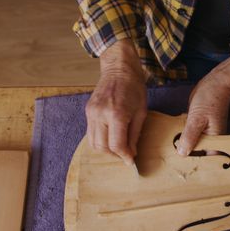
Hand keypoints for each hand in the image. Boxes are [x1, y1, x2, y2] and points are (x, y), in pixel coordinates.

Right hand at [85, 39, 147, 164]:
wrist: (119, 69)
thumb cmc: (134, 88)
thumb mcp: (141, 112)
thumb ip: (134, 135)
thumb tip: (131, 154)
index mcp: (116, 114)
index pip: (116, 145)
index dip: (124, 156)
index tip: (131, 161)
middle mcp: (100, 114)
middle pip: (102, 147)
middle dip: (115, 155)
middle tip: (126, 154)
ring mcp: (91, 113)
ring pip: (93, 143)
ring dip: (106, 150)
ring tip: (119, 147)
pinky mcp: (88, 111)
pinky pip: (91, 133)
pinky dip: (100, 140)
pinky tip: (111, 137)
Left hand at [177, 56, 229, 155]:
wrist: (216, 83)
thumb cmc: (210, 98)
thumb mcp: (197, 118)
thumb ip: (190, 136)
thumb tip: (182, 153)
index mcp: (215, 139)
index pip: (205, 158)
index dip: (193, 164)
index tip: (179, 168)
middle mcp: (212, 139)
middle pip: (199, 153)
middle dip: (186, 157)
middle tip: (169, 163)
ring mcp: (206, 133)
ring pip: (194, 145)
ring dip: (184, 148)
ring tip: (168, 155)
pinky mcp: (200, 127)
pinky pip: (192, 136)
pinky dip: (184, 138)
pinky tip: (174, 140)